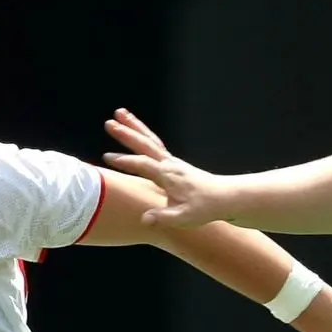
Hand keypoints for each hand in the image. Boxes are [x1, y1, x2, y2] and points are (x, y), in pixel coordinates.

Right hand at [103, 108, 237, 227]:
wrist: (224, 197)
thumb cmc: (205, 208)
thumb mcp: (184, 218)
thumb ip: (163, 217)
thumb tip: (144, 219)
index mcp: (168, 176)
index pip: (143, 165)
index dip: (126, 162)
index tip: (107, 157)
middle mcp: (169, 164)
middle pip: (145, 144)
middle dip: (126, 134)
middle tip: (109, 123)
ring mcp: (172, 161)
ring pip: (149, 139)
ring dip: (134, 126)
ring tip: (119, 112)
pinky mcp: (173, 163)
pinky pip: (155, 144)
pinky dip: (144, 134)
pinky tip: (135, 129)